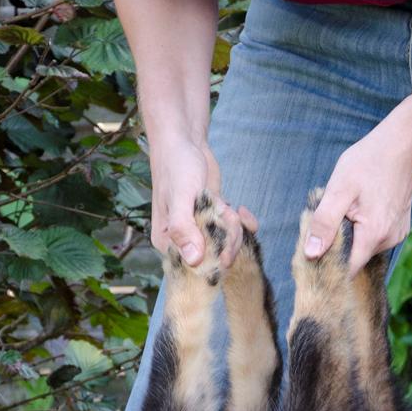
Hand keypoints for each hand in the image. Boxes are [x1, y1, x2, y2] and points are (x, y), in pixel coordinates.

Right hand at [150, 135, 257, 268]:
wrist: (184, 142)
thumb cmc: (176, 167)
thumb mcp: (180, 197)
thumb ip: (184, 229)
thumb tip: (194, 260)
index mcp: (167, 242)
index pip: (195, 268)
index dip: (214, 260)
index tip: (224, 243)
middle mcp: (183, 241)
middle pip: (215, 258)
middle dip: (229, 239)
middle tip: (226, 214)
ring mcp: (200, 231)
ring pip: (228, 245)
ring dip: (235, 227)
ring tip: (229, 206)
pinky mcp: (214, 221)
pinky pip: (234, 232)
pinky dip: (244, 223)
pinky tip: (242, 210)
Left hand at [304, 114, 411, 274]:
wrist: (402, 143)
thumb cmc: (369, 161)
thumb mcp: (339, 190)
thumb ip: (324, 223)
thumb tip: (310, 254)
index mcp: (374, 235)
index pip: (346, 268)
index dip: (328, 264)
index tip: (314, 251)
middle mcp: (390, 240)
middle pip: (355, 257)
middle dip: (338, 245)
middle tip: (327, 219)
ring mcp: (397, 234)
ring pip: (365, 247)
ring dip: (351, 235)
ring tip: (346, 209)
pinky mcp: (400, 227)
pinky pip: (376, 237)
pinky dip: (363, 229)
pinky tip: (359, 208)